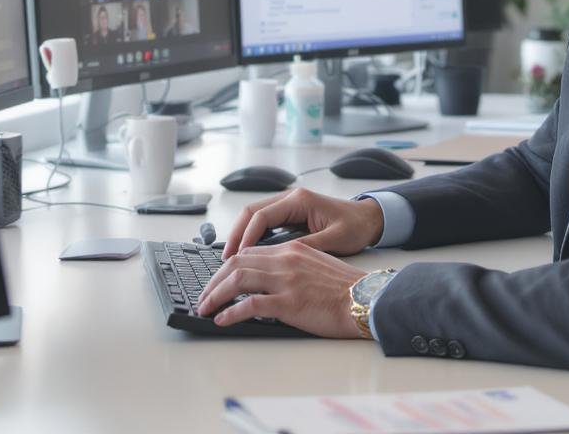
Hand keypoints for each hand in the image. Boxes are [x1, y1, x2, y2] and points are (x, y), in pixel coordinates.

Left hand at [197, 242, 365, 337]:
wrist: (364, 299)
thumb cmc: (344, 288)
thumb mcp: (316, 264)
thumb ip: (291, 265)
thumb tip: (268, 279)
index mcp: (292, 249)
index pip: (249, 252)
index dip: (227, 266)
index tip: (217, 280)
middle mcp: (285, 260)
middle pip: (236, 263)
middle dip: (213, 280)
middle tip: (204, 296)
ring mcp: (286, 280)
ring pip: (237, 280)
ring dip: (215, 295)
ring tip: (205, 308)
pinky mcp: (288, 303)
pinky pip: (250, 305)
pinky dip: (231, 312)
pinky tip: (223, 320)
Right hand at [222, 188, 384, 258]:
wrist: (371, 219)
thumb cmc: (356, 227)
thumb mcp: (335, 239)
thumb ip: (308, 246)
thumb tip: (281, 259)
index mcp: (299, 200)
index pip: (261, 215)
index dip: (245, 237)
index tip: (236, 257)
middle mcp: (291, 198)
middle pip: (251, 213)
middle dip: (236, 235)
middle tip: (225, 259)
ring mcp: (289, 205)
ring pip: (254, 216)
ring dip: (241, 236)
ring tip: (230, 259)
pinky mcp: (291, 214)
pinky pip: (264, 223)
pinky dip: (252, 237)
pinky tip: (247, 254)